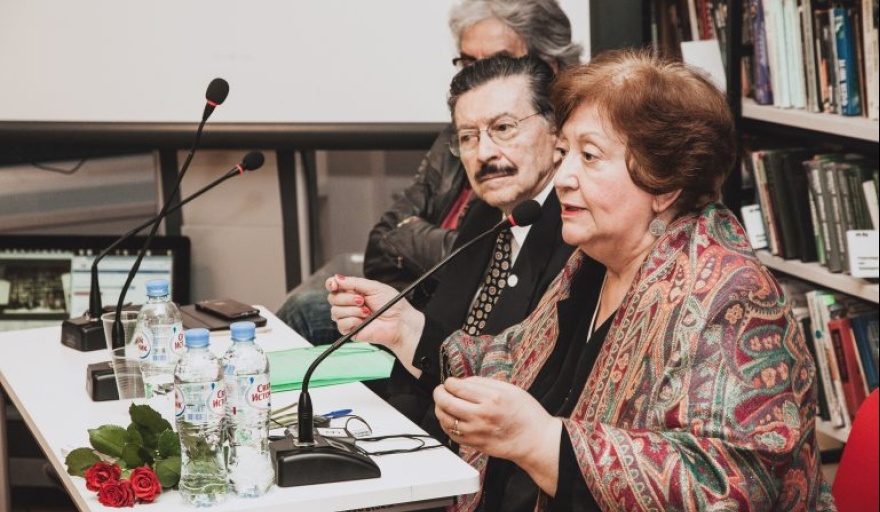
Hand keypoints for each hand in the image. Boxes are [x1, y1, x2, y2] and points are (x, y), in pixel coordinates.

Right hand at [326, 275, 422, 351]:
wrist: (400, 322)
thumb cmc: (392, 305)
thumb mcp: (374, 287)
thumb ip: (354, 282)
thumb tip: (337, 278)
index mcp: (354, 291)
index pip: (334, 285)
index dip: (331, 284)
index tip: (335, 285)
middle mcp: (348, 303)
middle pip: (332, 298)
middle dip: (347, 298)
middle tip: (362, 301)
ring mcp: (348, 317)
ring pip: (335, 311)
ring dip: (353, 310)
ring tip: (367, 312)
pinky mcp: (350, 330)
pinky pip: (340, 324)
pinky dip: (353, 321)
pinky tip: (363, 321)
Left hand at [433, 377, 560, 464]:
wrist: (535, 440)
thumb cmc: (526, 414)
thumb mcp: (509, 389)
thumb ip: (484, 383)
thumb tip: (463, 382)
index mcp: (491, 399)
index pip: (457, 387)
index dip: (449, 382)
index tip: (450, 382)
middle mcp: (481, 416)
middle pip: (446, 402)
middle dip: (439, 393)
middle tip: (441, 390)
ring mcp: (476, 432)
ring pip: (445, 419)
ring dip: (439, 409)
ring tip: (443, 404)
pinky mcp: (475, 444)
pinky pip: (451, 434)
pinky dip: (446, 424)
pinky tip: (450, 418)